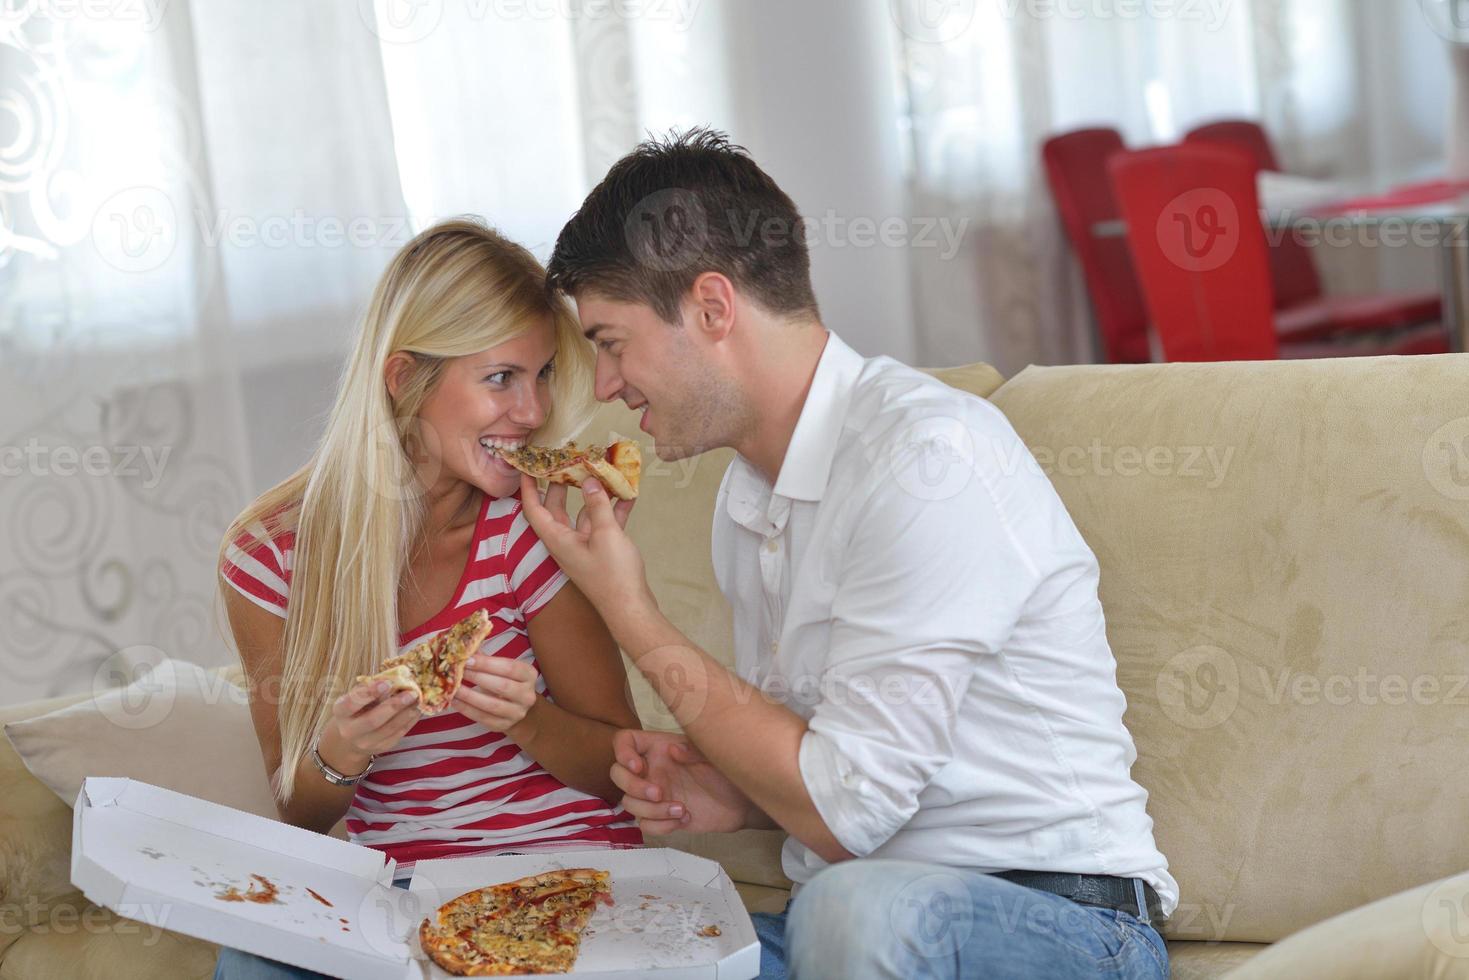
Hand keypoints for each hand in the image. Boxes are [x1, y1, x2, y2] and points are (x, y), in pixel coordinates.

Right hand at [323, 679, 420, 769]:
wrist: (351, 739)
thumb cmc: (356, 709)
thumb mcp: (355, 697)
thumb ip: (369, 687)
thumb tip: (393, 677)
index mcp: (341, 713)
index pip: (352, 704)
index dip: (369, 693)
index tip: (387, 683)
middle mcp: (350, 731)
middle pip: (373, 720)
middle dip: (394, 706)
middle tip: (411, 693)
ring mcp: (365, 742)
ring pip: (389, 729)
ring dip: (406, 713)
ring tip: (417, 700)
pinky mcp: (381, 748)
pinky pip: (398, 734)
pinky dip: (410, 721)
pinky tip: (416, 710)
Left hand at [453, 655, 538, 733]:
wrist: (515, 706)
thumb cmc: (504, 680)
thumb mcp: (501, 668)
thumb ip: (485, 659)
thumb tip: (463, 648)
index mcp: (529, 675)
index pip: (509, 668)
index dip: (487, 664)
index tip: (468, 659)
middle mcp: (527, 695)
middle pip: (502, 686)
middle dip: (477, 678)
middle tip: (458, 672)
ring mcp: (518, 712)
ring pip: (492, 705)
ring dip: (470, 696)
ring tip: (454, 688)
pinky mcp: (505, 725)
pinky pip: (484, 718)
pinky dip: (467, 710)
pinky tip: (455, 701)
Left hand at [519, 475, 648, 613]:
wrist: (631, 609)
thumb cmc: (613, 576)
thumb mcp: (605, 534)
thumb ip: (597, 505)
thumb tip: (589, 481)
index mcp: (557, 540)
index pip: (534, 510)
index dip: (527, 488)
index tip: (526, 467)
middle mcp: (566, 543)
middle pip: (557, 508)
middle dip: (560, 484)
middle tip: (565, 462)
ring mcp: (584, 547)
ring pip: (584, 514)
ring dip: (594, 495)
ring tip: (603, 472)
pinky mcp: (602, 552)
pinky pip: (604, 525)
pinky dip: (614, 510)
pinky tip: (628, 495)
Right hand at [610, 729, 754, 835]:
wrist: (741, 802)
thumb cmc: (726, 771)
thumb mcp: (711, 755)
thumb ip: (692, 751)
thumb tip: (671, 750)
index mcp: (659, 747)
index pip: (624, 741)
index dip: (622, 752)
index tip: (638, 766)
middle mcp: (652, 770)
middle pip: (617, 775)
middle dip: (634, 787)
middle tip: (660, 793)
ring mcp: (654, 795)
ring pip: (629, 803)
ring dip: (652, 810)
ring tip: (681, 809)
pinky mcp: (661, 817)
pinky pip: (645, 825)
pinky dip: (660, 825)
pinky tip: (683, 819)